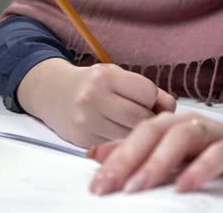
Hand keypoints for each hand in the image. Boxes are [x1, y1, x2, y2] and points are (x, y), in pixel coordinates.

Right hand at [17, 58, 175, 147]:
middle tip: (147, 117)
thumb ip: (145, 89)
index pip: (148, 93)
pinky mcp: (84, 140)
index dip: (156, 100)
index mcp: (106, 76)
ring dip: (139, 133)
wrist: (52, 92)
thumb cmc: (92, 83)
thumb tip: (171, 108)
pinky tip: (119, 133)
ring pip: (131, 136)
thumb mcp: (116, 76)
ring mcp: (87, 121)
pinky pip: (116, 146)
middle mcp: (94, 97)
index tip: (152, 102)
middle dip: (151, 119)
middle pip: (141, 118)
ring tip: (134, 125)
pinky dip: (124, 142)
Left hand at [88, 112, 222, 194]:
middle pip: (152, 132)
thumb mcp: (173, 157)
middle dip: (127, 159)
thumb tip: (97, 154)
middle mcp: (188, 123)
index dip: (114, 158)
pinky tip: (184, 187)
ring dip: (157, 162)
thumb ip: (139, 154)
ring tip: (137, 188)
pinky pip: (218, 153)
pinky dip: (200, 168)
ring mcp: (214, 132)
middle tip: (106, 188)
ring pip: (181, 138)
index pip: (136, 137)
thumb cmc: (215, 155)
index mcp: (170, 125)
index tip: (94, 186)